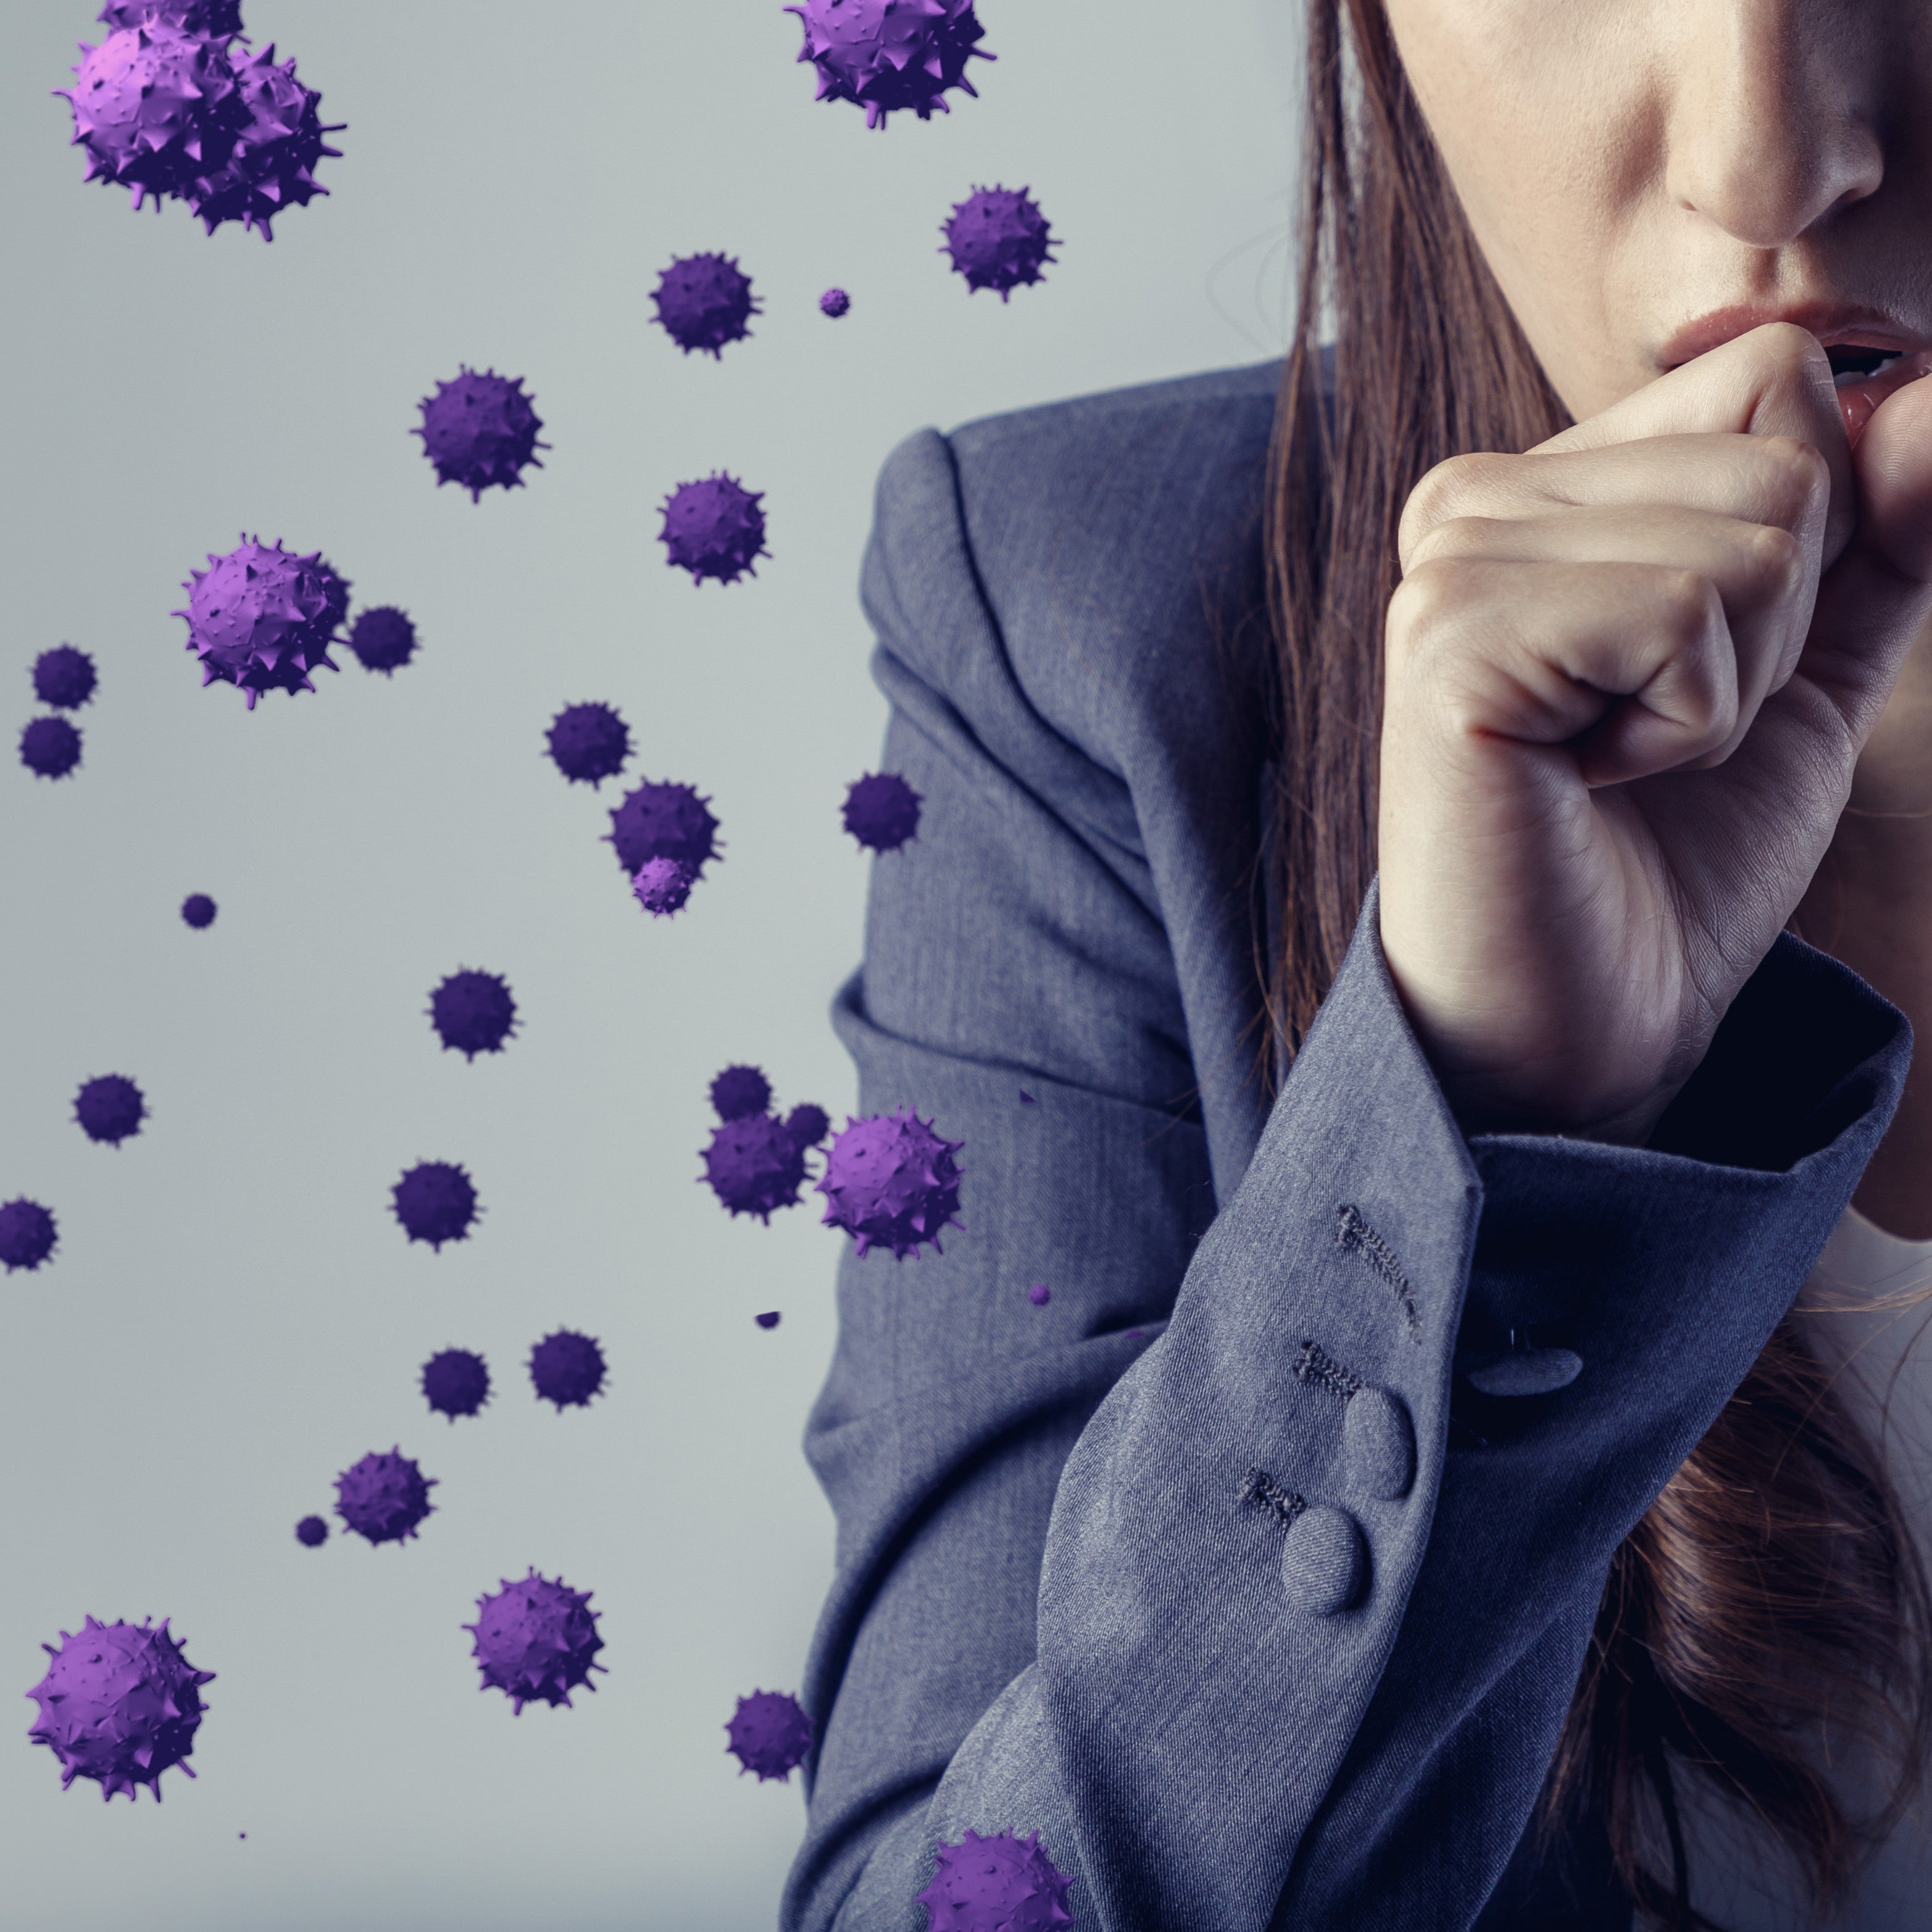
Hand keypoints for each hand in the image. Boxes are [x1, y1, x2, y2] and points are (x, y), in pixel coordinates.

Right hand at [1377, 322, 1931, 1140]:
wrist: (1581, 1031)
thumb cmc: (1674, 859)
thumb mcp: (1810, 669)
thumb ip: (1882, 532)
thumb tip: (1930, 396)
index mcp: (1540, 488)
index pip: (1770, 379)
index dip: (1812, 545)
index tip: (1694, 676)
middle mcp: (1472, 501)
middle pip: (1779, 447)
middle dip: (1780, 626)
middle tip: (1653, 738)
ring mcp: (1448, 564)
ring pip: (1754, 531)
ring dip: (1736, 685)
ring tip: (1619, 764)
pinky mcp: (1450, 642)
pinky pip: (1685, 611)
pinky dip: (1689, 726)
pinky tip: (1588, 784)